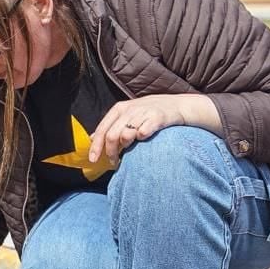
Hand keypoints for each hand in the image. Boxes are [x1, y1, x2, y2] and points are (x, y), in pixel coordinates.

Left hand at [88, 94, 220, 165]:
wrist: (178, 106)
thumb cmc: (149, 114)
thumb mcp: (127, 116)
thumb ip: (111, 126)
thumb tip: (91, 138)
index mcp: (119, 109)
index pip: (102, 130)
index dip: (96, 147)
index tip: (93, 161)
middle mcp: (130, 109)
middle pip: (112, 135)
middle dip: (111, 152)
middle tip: (114, 162)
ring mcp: (144, 112)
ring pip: (126, 134)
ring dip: (125, 148)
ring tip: (129, 152)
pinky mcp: (158, 117)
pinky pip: (144, 131)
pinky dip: (141, 138)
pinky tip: (143, 140)